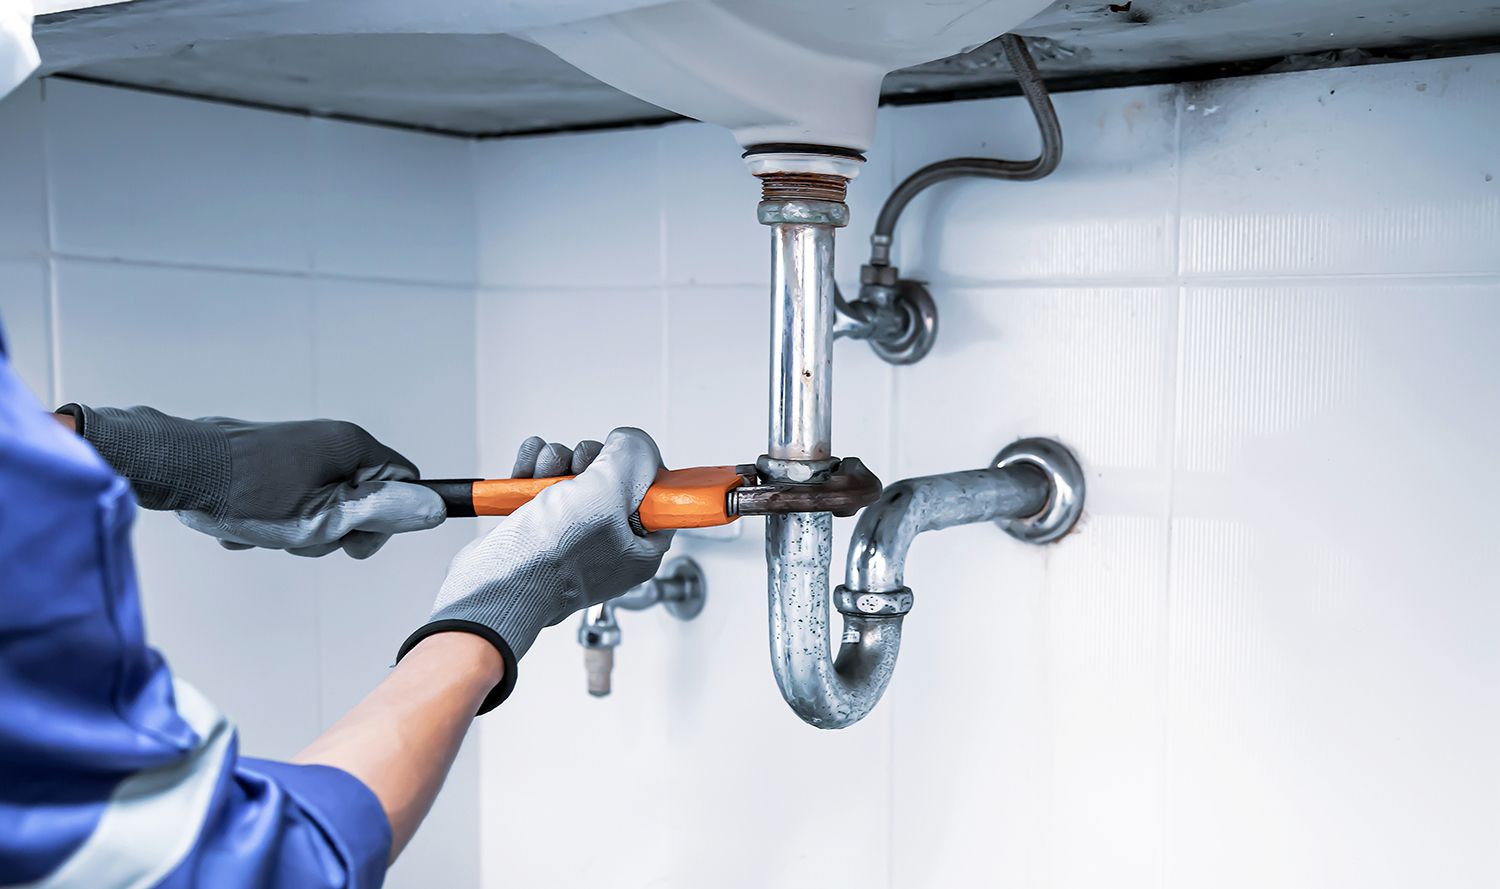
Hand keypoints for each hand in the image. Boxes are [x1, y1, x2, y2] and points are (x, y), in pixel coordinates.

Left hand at [62, 404, 444, 557]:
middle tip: (299, 535)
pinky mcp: (270, 459)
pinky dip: (273, 517)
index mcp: (352, 446)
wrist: (178, 468)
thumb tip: (434, 508)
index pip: (405, 483)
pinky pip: (290, 498)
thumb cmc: (245, 492)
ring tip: (266, 528)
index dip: (387, 521)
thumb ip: (383, 514)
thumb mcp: (325, 518)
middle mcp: (330, 439)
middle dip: (333, 530)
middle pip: (362, 498)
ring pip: (323, 504)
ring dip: (298, 528)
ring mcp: (299, 448)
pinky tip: (246, 521)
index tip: (352, 541)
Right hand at [398, 427, 672, 711]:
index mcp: (641, 547)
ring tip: (541, 476)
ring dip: (555, 463)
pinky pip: (543, 483)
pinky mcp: (540, 527)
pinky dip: (532, 470)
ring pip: (574, 475)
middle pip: (612, 477)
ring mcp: (573, 535)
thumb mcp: (608, 495)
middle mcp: (610, 542)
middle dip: (588, 461)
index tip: (620, 459)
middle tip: (577, 472)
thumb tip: (632, 441)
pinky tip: (524, 473)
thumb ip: (632, 458)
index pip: (657, 495)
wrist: (493, 585)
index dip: (639, 469)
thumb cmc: (551, 559)